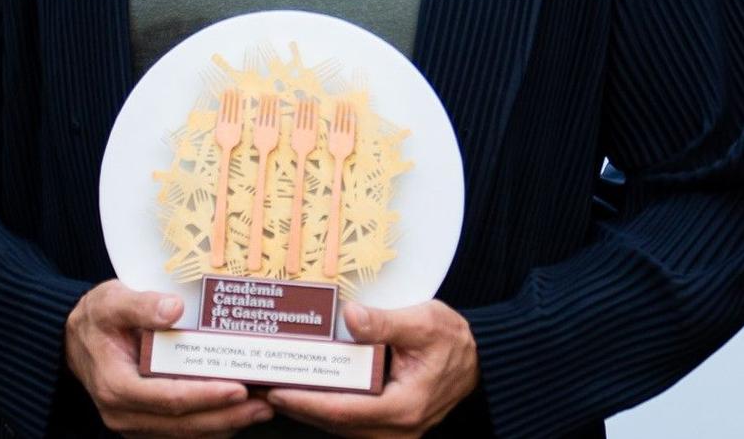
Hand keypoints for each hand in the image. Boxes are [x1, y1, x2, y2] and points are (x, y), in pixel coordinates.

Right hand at [63, 280, 273, 436]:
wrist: (74, 339)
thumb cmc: (96, 318)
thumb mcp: (112, 301)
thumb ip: (141, 304)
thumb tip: (174, 309)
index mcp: (116, 386)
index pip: (169, 398)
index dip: (206, 396)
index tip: (239, 388)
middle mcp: (123, 413)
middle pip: (183, 424)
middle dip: (227, 416)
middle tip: (265, 404)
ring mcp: (133, 423)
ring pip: (185, 433)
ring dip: (225, 424)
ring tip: (261, 408)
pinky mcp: (144, 423)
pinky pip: (180, 431)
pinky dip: (211, 424)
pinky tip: (237, 412)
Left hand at [265, 300, 478, 437]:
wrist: (479, 359)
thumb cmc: (454, 340)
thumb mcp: (424, 321)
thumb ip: (386, 322)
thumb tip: (352, 316)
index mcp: (405, 406)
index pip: (344, 411)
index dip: (307, 403)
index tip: (278, 391)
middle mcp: (399, 428)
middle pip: (337, 425)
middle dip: (299, 408)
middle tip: (264, 390)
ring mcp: (396, 432)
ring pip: (343, 428)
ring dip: (311, 412)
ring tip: (278, 391)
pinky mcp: (391, 427)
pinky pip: (353, 424)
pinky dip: (328, 411)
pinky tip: (308, 395)